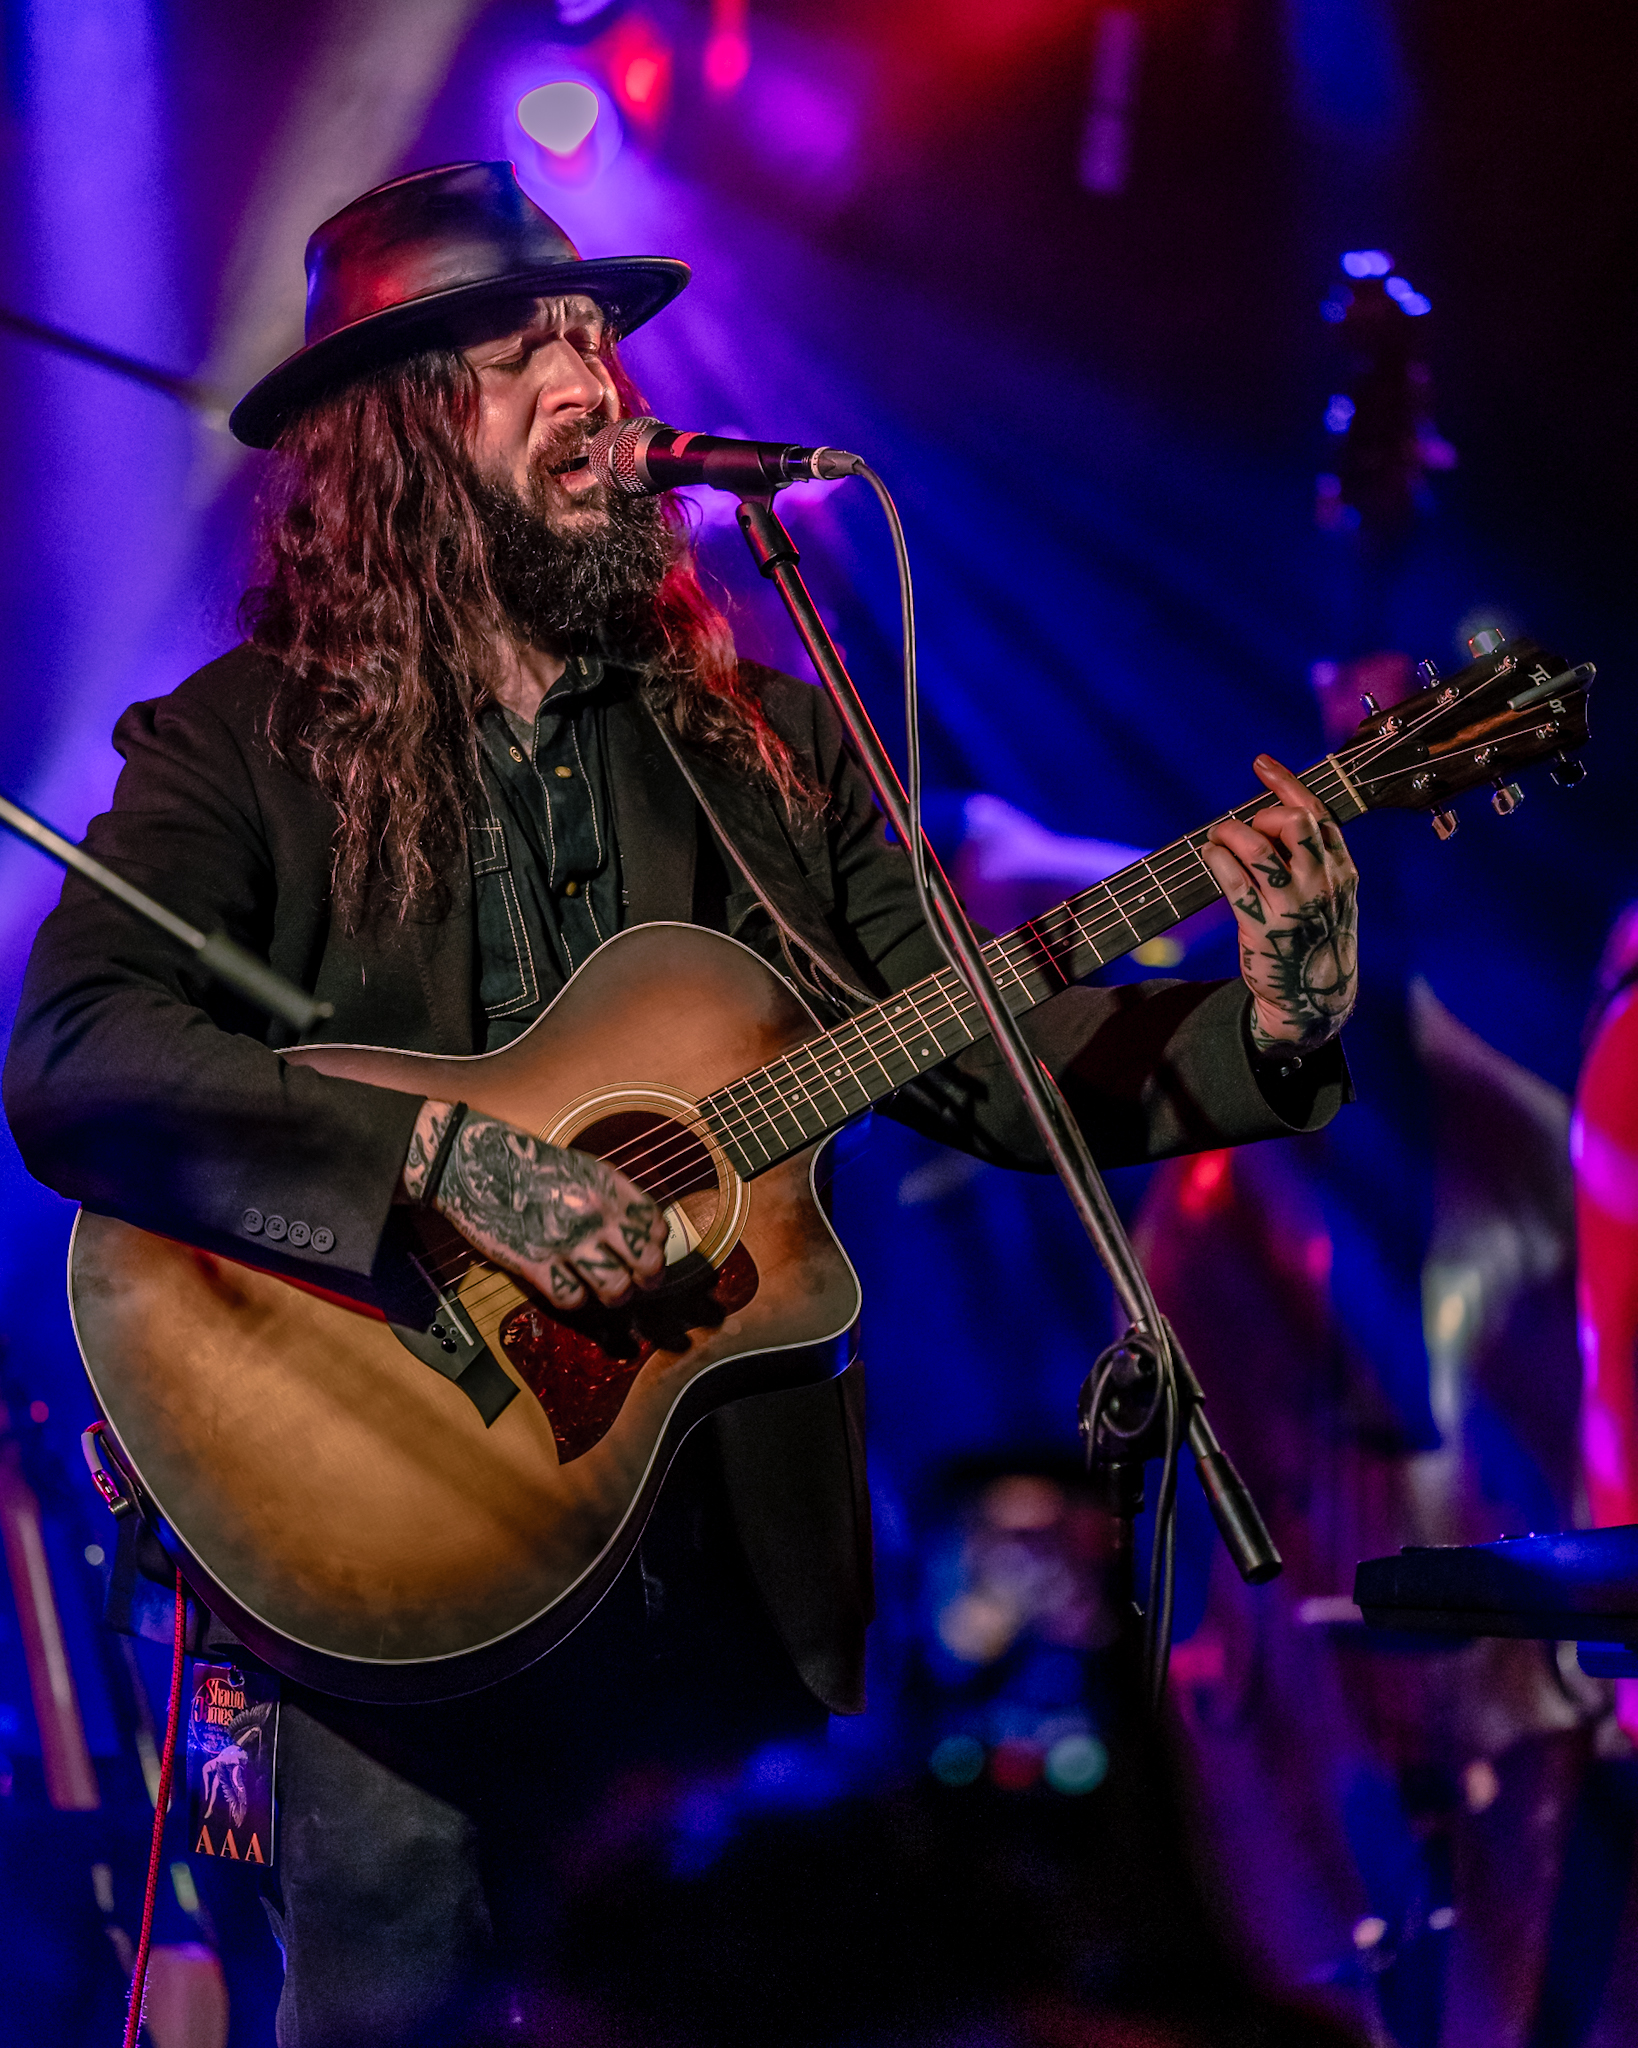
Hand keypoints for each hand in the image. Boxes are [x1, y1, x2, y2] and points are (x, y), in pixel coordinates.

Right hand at [401, 1100, 667, 1309]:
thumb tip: (642, 1230)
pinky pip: (571, 1298)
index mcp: (609, 1187)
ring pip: (615, 1289)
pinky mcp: (535, 1264)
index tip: (648, 1251)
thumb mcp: (584, 1168)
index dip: (656, 1244)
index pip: (656, 1226)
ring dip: (615, 1296)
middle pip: (646, 1263)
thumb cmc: (531, 1166)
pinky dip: (574, 1299)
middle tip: (638, 1282)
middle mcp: (594, 1214)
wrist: (478, 1164)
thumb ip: (614, 1197)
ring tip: (607, 1291)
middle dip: (647, 1279)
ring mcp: (566, 1241)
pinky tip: (568, 1287)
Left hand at [1201, 756, 1358, 1052]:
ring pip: (1257, 848)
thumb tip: (1276, 814)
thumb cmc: (1316, 937)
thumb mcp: (1334, 894)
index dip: (1286, 782)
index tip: (1260, 764)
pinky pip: (1233, 882)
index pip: (1318, 812)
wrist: (1313, 997)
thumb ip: (1317, 857)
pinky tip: (1210, 856)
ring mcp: (1293, 906)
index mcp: (1342, 869)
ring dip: (1229, 833)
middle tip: (1246, 828)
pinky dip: (1216, 860)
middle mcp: (1321, 883)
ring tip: (1218, 838)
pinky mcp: (1263, 926)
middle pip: (1292, 822)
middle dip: (1260, 814)